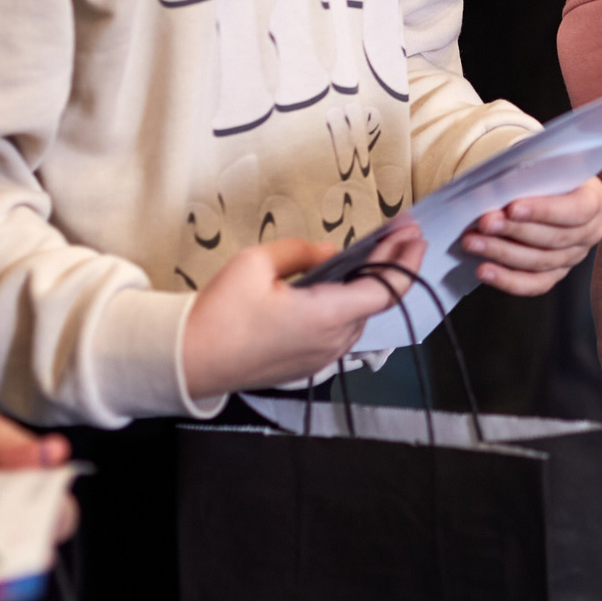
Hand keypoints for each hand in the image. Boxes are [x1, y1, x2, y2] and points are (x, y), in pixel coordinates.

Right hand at [181, 229, 427, 401]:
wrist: (187, 362)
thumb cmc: (219, 314)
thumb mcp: (255, 264)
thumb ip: (301, 251)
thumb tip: (328, 252)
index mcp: (326, 316)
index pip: (386, 290)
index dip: (406, 261)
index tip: (414, 235)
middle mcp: (331, 342)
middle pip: (375, 302)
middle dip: (391, 265)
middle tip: (400, 234)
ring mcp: (320, 358)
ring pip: (357, 317)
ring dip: (369, 286)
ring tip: (374, 254)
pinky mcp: (305, 366)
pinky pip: (338, 332)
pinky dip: (349, 306)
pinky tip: (342, 286)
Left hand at [460, 177, 601, 296]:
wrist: (542, 188)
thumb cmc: (542, 173)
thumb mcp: (544, 165)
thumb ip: (530, 176)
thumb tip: (500, 189)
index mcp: (594, 200)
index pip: (576, 210)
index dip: (545, 211)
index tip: (512, 208)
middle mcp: (590, 232)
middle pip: (554, 238)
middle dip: (514, 231)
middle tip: (484, 223)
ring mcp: (573, 257)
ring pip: (540, 262)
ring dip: (502, 253)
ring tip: (473, 242)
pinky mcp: (555, 274)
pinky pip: (534, 284)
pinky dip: (506, 280)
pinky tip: (484, 270)